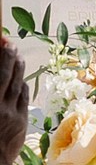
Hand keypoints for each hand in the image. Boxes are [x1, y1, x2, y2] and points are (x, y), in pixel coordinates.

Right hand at [0, 36, 28, 164]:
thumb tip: (0, 78)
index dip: (1, 55)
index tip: (2, 41)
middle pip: (7, 74)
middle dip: (10, 56)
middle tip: (10, 44)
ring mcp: (11, 114)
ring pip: (18, 83)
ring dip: (18, 68)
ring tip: (16, 57)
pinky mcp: (21, 123)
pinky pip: (23, 98)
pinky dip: (21, 85)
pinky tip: (19, 80)